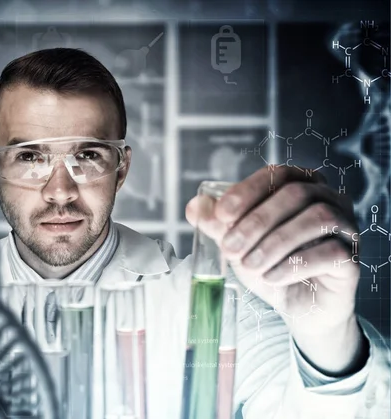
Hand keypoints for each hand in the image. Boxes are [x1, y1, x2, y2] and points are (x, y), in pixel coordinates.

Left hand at [186, 167, 366, 374]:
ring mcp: (347, 228)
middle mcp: (329, 200)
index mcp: (301, 186)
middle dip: (256, 221)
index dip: (247, 191)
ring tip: (250, 265)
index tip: (221, 214)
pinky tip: (272, 278)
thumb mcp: (238, 244)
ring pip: (317, 219)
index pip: (276, 174)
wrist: (297, 307)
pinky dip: (295, 265)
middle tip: (229, 248)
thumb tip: (194, 207)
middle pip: (296, 194)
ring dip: (275, 243)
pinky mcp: (352, 260)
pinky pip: (331, 253)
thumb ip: (217, 225)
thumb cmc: (269, 265)